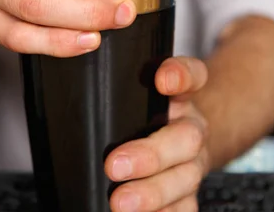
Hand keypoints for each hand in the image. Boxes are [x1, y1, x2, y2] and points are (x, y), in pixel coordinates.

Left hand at [105, 57, 210, 210]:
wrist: (182, 140)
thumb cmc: (150, 113)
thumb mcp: (139, 90)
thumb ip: (122, 82)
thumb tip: (80, 75)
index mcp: (181, 94)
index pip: (191, 75)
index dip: (181, 75)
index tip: (163, 80)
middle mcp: (191, 127)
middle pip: (185, 138)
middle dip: (151, 154)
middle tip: (115, 164)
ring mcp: (193, 162)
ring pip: (185, 178)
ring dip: (153, 193)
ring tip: (120, 202)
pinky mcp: (189, 192)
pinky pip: (184, 207)